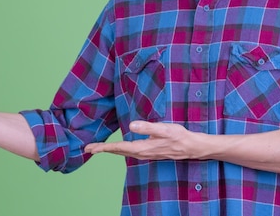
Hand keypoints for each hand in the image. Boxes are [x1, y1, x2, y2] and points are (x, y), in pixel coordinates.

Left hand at [84, 121, 201, 160]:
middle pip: (118, 152)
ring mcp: (145, 154)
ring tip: (98, 148)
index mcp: (142, 148)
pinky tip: (119, 148)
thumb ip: (147, 127)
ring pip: (123, 153)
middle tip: (87, 149)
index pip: (118, 148)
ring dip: (110, 150)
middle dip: (102, 150)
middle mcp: (141, 153)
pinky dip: (120, 150)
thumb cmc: (179, 136)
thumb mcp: (164, 129)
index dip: (103, 148)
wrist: (191, 147)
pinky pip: (129, 152)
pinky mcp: (149, 152)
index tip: (90, 148)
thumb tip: (131, 125)